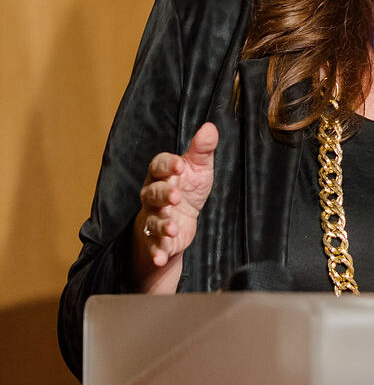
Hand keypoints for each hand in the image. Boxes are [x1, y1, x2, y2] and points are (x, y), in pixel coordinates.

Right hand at [132, 122, 218, 292]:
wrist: (182, 220)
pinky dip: (157, 252)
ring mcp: (153, 218)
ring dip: (161, 224)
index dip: (167, 164)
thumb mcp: (199, 169)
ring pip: (152, 220)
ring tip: (172, 228)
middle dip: (162, 194)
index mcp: (162, 175)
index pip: (158, 165)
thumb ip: (202, 150)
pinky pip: (153, 245)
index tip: (179, 165)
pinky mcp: (156, 240)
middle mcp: (152, 196)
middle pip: (152, 192)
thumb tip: (210, 127)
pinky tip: (161, 257)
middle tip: (175, 197)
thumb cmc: (188, 188)